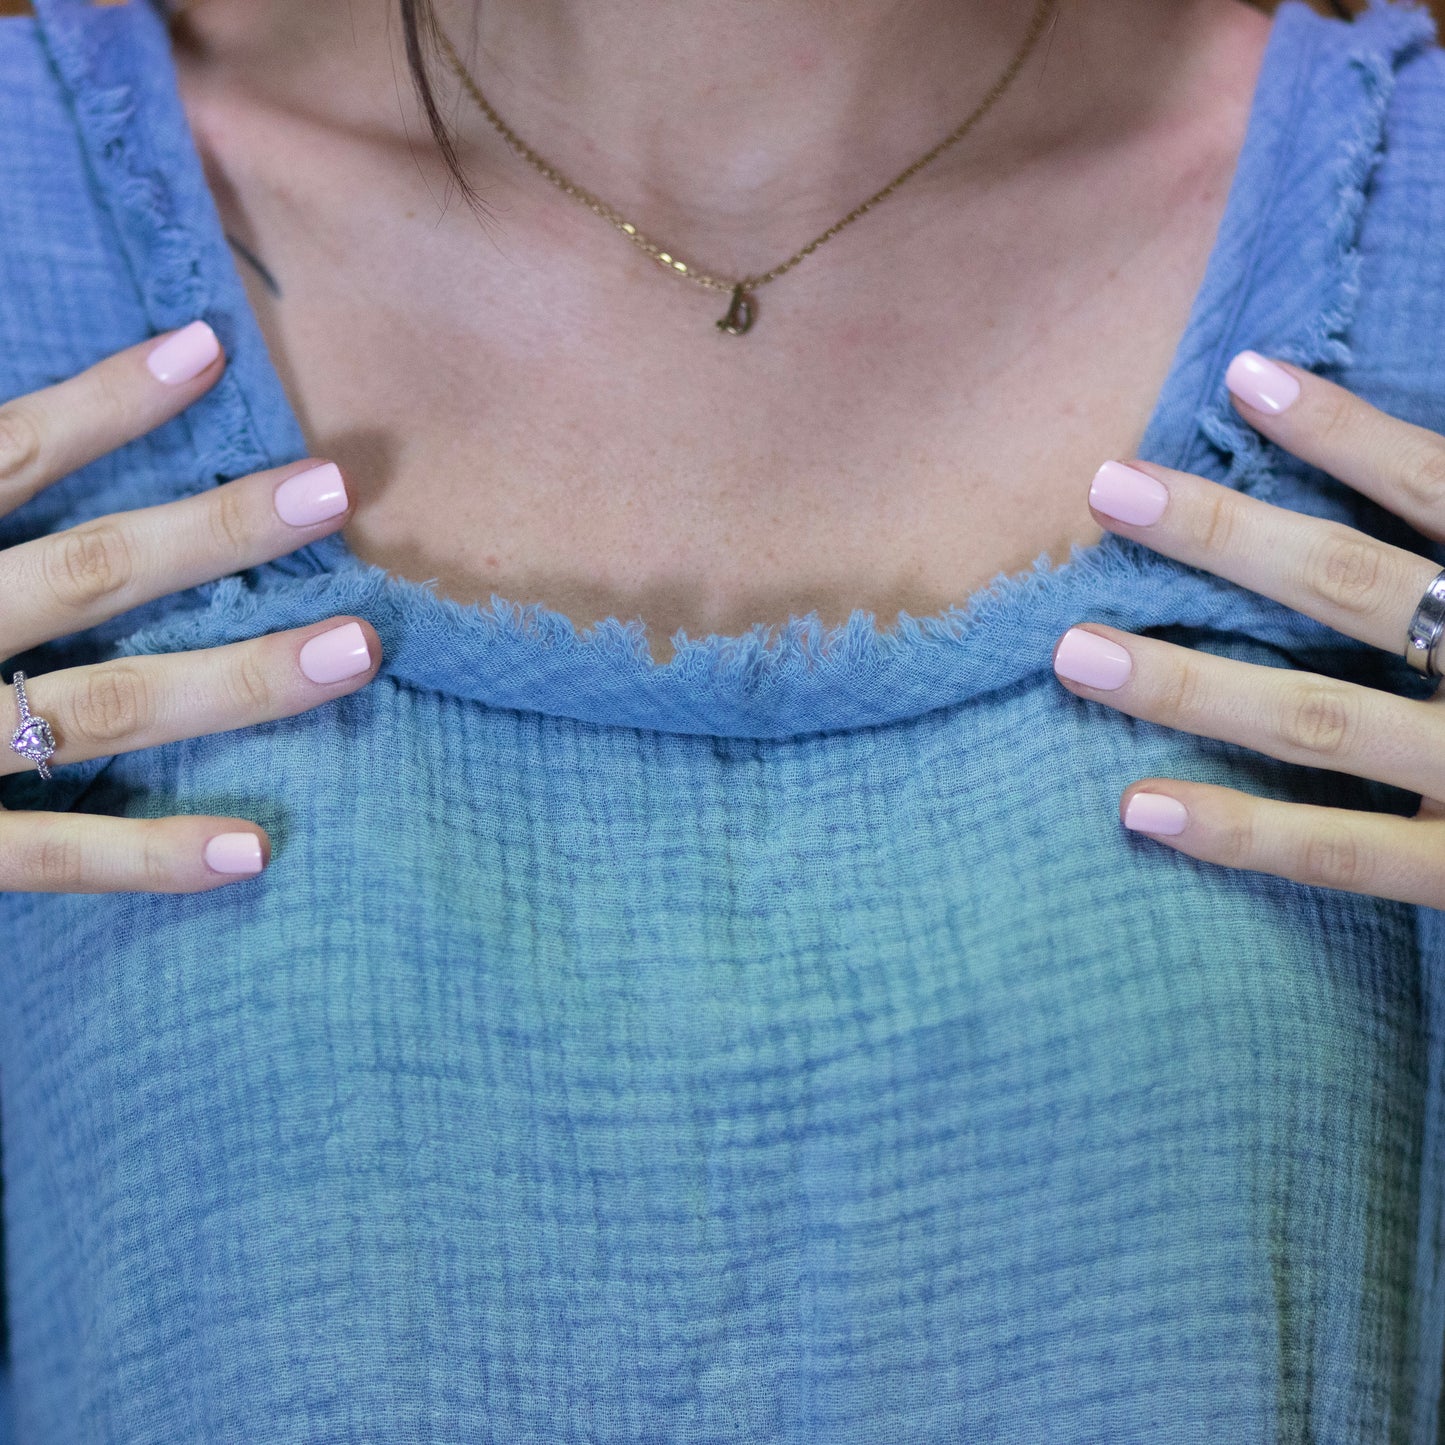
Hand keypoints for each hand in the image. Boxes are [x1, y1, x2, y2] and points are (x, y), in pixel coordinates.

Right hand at [0, 321, 382, 893]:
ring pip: (102, 706)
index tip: (208, 348)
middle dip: (218, 531)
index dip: (105, 405)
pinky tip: (254, 851)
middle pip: (89, 572)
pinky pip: (41, 857)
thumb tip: (18, 439)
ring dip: (238, 681)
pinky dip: (145, 857)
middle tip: (337, 490)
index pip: (4, 455)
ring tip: (359, 649)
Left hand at [1051, 349, 1444, 908]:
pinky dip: (1242, 834)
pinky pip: (1343, 856)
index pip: (1441, 488)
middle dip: (1226, 537)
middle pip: (1353, 588)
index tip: (1243, 378)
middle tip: (1106, 488)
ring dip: (1188, 685)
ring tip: (1074, 652)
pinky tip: (1138, 809)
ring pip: (1317, 720)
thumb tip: (1419, 477)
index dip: (1346, 435)